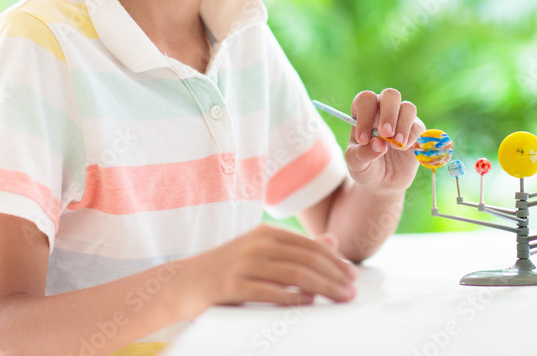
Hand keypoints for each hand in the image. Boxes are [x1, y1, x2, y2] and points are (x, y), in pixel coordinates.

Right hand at [178, 224, 355, 313]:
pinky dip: (290, 297)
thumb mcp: (262, 252)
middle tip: (352, 291)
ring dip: (322, 287)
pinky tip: (307, 303)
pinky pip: (268, 291)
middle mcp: (257, 244)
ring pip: (294, 274)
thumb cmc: (227, 269)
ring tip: (339, 298)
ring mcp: (244, 263)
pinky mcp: (232, 285)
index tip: (352, 275)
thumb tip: (332, 242)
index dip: (334, 261)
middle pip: (306, 259)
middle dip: (334, 276)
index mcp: (266, 233)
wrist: (183, 282)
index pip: (309, 246)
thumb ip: (295, 248)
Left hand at [345, 88, 422, 191]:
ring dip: (402, 124)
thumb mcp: (356, 164)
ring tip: (396, 143)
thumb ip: (363, 154)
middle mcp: (384, 111)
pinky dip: (412, 136)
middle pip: (390, 95)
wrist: (382, 183)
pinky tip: (403, 148)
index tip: (363, 139)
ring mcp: (402, 120)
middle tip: (385, 133)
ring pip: (408, 107)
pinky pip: (418, 126)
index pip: (366, 100)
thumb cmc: (365, 167)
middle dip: (389, 113)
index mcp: (364, 113)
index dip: (365, 115)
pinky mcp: (416, 133)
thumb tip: (379, 144)